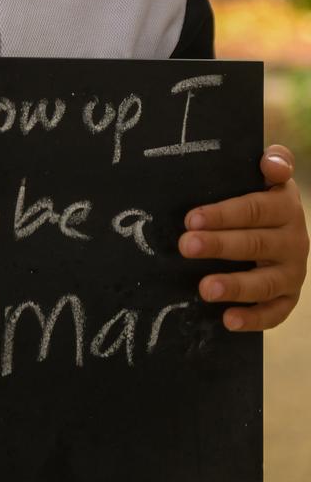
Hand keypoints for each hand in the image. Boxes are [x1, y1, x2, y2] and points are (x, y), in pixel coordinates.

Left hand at [178, 144, 308, 330]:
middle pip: (254, 244)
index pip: (254, 209)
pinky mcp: (288, 297)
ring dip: (234, 286)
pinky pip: (275, 313)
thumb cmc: (258, 192)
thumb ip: (274, 161)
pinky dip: (253, 319)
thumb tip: (271, 163)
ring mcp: (293, 271)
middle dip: (218, 246)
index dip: (223, 214)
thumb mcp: (264, 172)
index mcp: (285, 206)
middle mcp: (294, 240)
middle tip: (186, 246)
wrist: (278, 221)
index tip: (191, 219)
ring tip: (204, 288)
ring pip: (265, 282)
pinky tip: (228, 320)